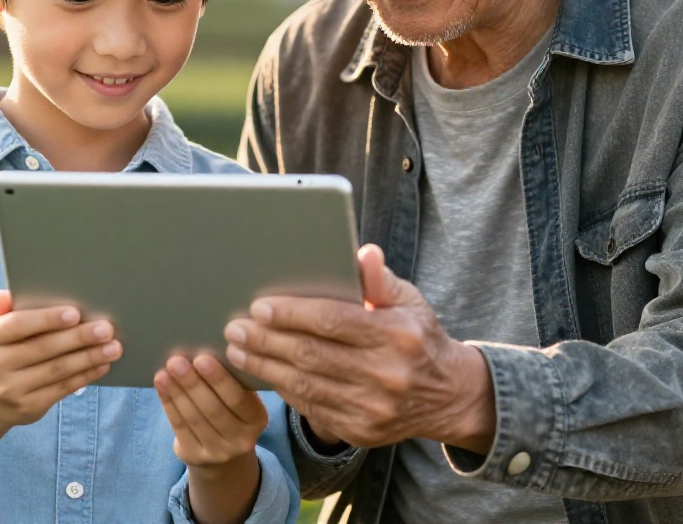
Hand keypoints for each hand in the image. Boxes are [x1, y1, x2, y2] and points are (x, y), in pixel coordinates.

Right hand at [0, 290, 120, 433]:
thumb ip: (0, 309)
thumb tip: (7, 294)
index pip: (17, 325)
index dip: (47, 319)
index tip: (75, 313)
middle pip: (43, 349)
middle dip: (78, 338)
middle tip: (106, 328)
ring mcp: (10, 390)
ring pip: (57, 370)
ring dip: (89, 358)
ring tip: (113, 346)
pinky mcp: (28, 408)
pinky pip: (62, 389)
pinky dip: (85, 376)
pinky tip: (103, 364)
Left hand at [153, 353, 268, 467]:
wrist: (224, 457)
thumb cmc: (231, 412)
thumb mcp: (242, 400)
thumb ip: (233, 379)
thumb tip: (206, 346)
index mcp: (257, 419)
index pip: (238, 400)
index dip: (219, 380)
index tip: (202, 358)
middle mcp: (241, 440)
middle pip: (213, 410)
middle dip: (192, 384)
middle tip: (176, 361)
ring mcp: (218, 452)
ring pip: (194, 418)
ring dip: (177, 392)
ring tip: (165, 370)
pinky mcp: (195, 457)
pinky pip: (180, 427)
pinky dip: (169, 403)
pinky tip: (161, 384)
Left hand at [224, 245, 495, 451]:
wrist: (447, 395)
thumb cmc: (418, 336)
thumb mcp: (409, 301)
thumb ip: (380, 279)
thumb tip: (363, 252)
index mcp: (397, 335)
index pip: (333, 321)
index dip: (292, 314)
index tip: (259, 306)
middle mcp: (386, 375)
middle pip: (311, 355)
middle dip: (266, 340)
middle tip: (236, 328)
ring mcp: (373, 409)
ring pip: (305, 385)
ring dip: (264, 367)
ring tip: (237, 351)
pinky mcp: (361, 431)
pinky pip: (311, 408)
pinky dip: (283, 389)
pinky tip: (263, 373)